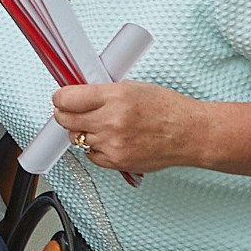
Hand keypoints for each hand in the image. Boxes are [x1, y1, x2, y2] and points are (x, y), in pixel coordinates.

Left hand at [47, 77, 197, 174]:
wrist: (190, 134)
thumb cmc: (167, 109)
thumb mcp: (133, 88)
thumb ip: (103, 92)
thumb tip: (77, 94)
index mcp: (115, 96)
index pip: (67, 98)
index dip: (60, 97)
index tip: (61, 98)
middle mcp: (111, 120)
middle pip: (65, 120)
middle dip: (64, 114)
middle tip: (70, 111)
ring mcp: (113, 143)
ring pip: (76, 139)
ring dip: (81, 131)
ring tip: (99, 125)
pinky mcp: (117, 162)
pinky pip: (91, 155)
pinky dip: (95, 148)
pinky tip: (109, 140)